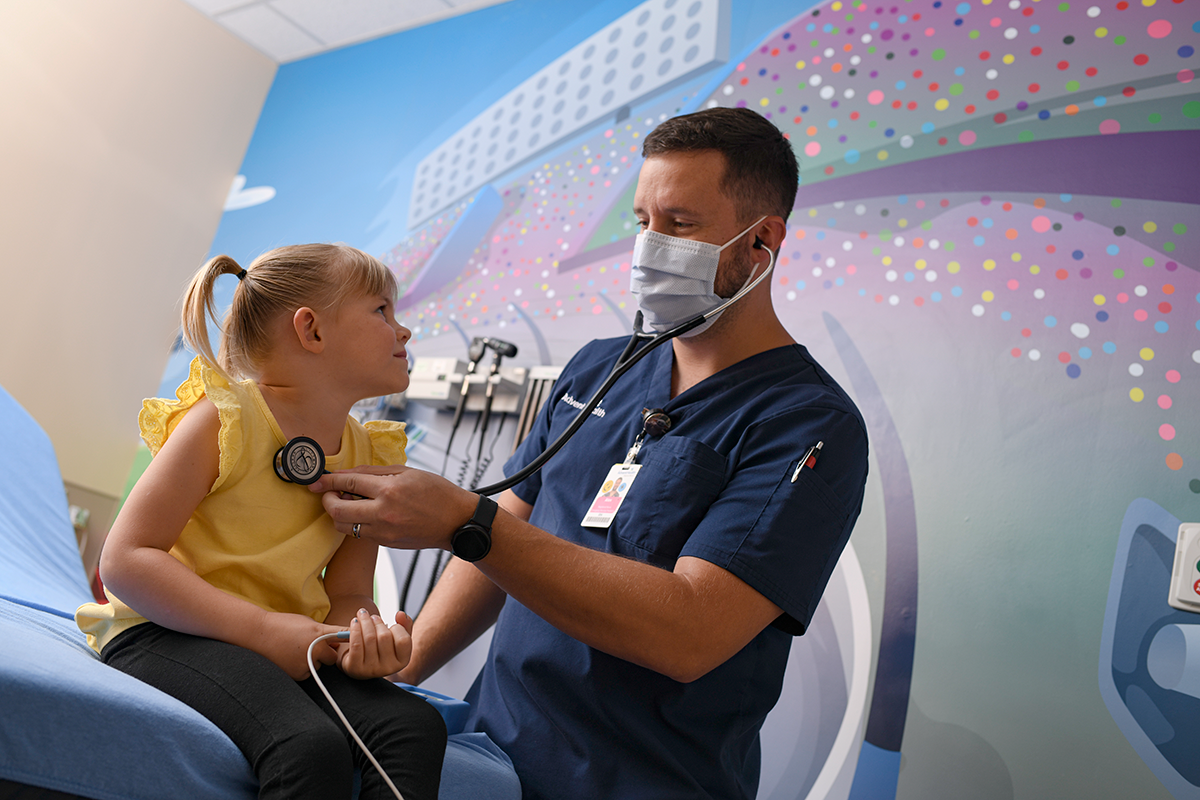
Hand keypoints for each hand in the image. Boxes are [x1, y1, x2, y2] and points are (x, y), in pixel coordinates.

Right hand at [254, 611, 344, 680]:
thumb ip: (324, 632)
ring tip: (296, 650)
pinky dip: (303, 667)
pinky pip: (308, 672)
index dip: (351, 637)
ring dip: (314, 660)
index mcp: (320, 633)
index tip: (358, 638)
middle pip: (332, 657)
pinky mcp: (299, 674)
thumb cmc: (284, 625)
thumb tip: (336, 641)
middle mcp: (316, 649)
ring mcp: (308, 663)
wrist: (260, 634)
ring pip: (319, 665)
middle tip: (312, 646)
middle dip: (326, 653)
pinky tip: (291, 658)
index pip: (343, 636)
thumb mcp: (308, 623)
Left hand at [309, 465, 475, 550]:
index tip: (317, 480)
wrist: (456, 521)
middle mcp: (383, 513)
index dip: (328, 481)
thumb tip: (348, 474)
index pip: (348, 484)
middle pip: (338, 511)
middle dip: (327, 501)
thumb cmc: (436, 492)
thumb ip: (374, 473)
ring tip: (348, 503)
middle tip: (327, 494)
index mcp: (389, 490)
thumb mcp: (407, 472)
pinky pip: (360, 534)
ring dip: (339, 515)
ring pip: (345, 527)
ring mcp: (384, 532)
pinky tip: (364, 513)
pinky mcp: (386, 543)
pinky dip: (356, 523)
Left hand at [337, 609, 413, 679]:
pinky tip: (355, 622)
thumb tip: (401, 614)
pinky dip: (355, 629)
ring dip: (365, 621)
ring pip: (369, 638)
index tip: (391, 625)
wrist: (358, 661)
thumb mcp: (396, 638)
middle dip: (377, 621)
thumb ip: (404, 625)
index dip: (397, 628)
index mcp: (401, 661)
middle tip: (372, 617)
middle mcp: (388, 668)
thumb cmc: (379, 647)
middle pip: (384, 636)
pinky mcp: (355, 668)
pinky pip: (356, 644)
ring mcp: (371, 670)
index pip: (404, 640)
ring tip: (363, 615)